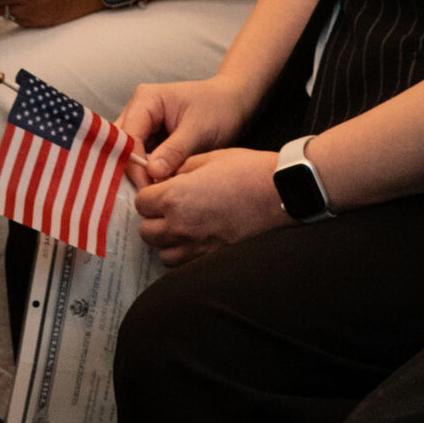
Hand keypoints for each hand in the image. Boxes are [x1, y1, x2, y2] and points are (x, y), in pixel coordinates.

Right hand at [118, 75, 258, 182]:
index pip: (127, 137)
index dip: (134, 165)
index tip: (149, 190)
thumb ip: (175, 151)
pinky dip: (149, 175)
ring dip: (140, 175)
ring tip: (153, 195)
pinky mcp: (152, 140)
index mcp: (145, 100)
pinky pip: (142, 160)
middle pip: (121, 146)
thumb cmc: (219, 109)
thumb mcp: (199, 130)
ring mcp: (143, 126)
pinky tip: (159, 190)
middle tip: (148, 197)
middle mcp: (137, 111)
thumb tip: (153, 174)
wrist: (234, 104)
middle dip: (133, 172)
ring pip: (129, 156)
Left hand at [135, 147, 285, 267]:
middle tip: (170, 209)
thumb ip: (179, 170)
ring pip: (162, 252)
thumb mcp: (209, 158)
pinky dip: (184, 254)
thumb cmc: (249, 172)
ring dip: (167, 240)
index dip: (150, 195)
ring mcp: (196, 247)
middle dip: (154, 219)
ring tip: (183, 227)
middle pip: (146, 231)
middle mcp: (180, 226)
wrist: (282, 195)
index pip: (140, 203)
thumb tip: (164, 178)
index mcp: (174, 197)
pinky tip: (197, 240)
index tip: (161, 191)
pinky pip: (183, 264)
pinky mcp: (212, 259)